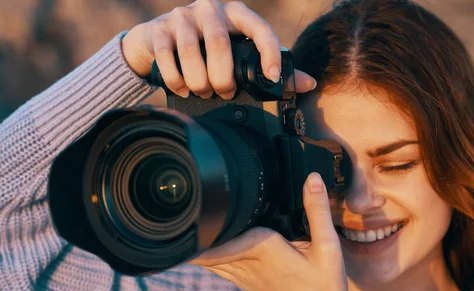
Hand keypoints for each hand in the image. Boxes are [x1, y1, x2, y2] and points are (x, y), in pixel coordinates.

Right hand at [121, 0, 316, 98]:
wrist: (160, 40)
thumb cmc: (208, 49)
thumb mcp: (240, 54)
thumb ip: (271, 66)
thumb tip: (309, 84)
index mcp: (236, 14)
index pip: (258, 27)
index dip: (268, 51)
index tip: (271, 77)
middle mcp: (210, 9)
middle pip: (219, 43)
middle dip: (223, 76)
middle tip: (225, 93)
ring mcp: (183, 16)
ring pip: (191, 50)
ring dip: (198, 80)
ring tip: (203, 93)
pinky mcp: (159, 29)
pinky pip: (166, 55)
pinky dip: (176, 78)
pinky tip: (182, 88)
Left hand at [190, 173, 349, 290]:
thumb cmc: (323, 289)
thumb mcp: (327, 247)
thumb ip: (317, 210)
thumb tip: (311, 178)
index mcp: (262, 248)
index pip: (221, 231)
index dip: (201, 220)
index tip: (186, 203)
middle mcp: (246, 262)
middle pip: (205, 244)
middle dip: (193, 226)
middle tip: (180, 204)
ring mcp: (242, 275)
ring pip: (207, 257)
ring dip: (197, 241)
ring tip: (184, 220)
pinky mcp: (244, 283)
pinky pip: (216, 266)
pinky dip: (207, 254)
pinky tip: (205, 244)